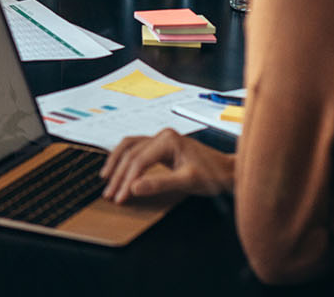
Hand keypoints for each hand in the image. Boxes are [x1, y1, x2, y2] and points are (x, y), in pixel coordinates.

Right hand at [100, 129, 234, 203]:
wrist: (227, 171)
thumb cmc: (213, 175)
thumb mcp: (187, 182)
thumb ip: (159, 184)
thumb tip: (134, 187)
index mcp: (168, 140)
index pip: (139, 161)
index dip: (126, 181)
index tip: (120, 197)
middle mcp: (162, 136)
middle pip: (131, 155)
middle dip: (118, 176)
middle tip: (110, 194)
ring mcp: (161, 139)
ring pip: (129, 147)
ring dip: (116, 163)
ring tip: (105, 179)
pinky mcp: (161, 146)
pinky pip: (135, 149)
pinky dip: (124, 158)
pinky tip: (117, 168)